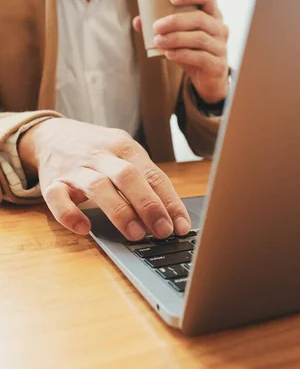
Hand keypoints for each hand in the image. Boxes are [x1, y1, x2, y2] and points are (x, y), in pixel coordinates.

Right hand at [18, 118, 190, 239]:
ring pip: (98, 186)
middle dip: (148, 205)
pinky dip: (70, 214)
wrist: (50, 134)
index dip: (170, 201)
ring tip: (136, 234)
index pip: (153, 174)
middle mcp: (101, 155)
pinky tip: (85, 228)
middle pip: (128, 176)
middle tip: (163, 231)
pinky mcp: (52, 181)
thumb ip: (143, 180)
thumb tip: (170, 215)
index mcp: (125, 147)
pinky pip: (58, 197)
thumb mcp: (123, 154)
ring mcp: (75, 167)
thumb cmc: (96, 150)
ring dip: (119, 211)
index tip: (181, 226)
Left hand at [133, 0, 228, 103]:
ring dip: (176, 38)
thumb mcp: (179, 38)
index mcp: (213, 15)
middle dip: (176, 20)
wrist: (209, 80)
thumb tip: (137, 21)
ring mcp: (221, 47)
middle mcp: (220, 28)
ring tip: (157, 41)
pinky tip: (168, 54)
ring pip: (200, 38)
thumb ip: (161, 29)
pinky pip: (201, 57)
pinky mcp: (218, 65)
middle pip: (200, 18)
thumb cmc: (193, 52)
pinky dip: (182, 54)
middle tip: (156, 26)